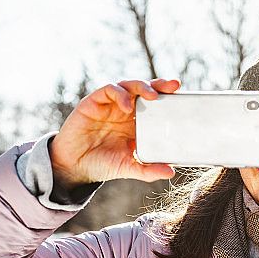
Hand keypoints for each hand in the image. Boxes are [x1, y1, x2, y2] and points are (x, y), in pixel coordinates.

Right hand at [49, 78, 179, 189]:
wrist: (74, 165)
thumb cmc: (102, 164)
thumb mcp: (129, 167)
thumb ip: (148, 170)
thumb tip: (171, 172)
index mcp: (137, 123)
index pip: (156, 105)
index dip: (169, 98)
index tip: (184, 97)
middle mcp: (125, 110)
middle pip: (146, 90)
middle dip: (161, 85)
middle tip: (175, 85)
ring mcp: (110, 104)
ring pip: (129, 85)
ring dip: (142, 86)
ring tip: (153, 95)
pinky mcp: (93, 102)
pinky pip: (109, 90)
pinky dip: (119, 94)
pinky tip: (125, 105)